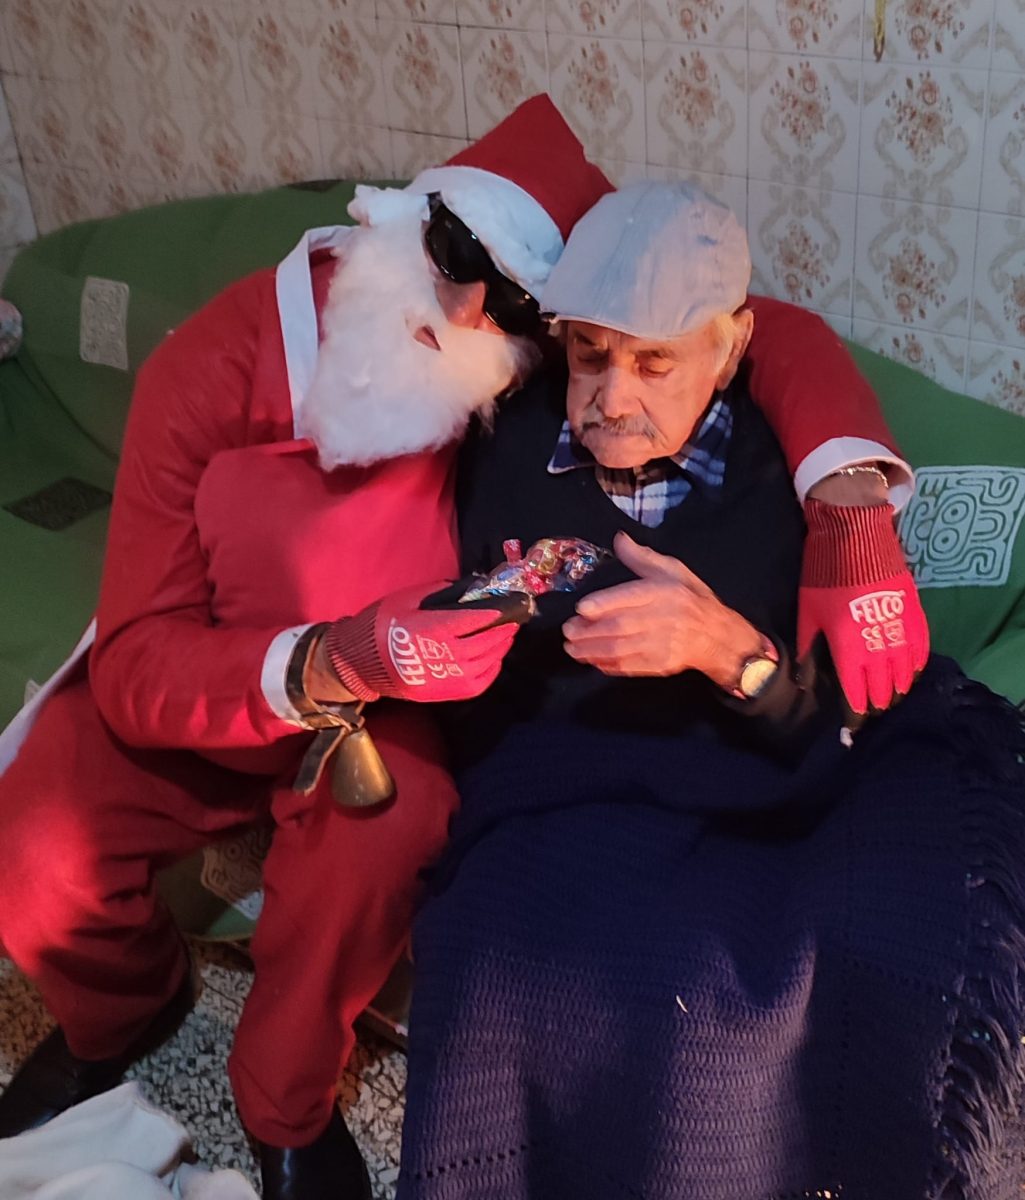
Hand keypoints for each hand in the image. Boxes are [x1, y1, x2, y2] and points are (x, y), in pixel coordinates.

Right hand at [322, 581, 518, 702]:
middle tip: (514, 619)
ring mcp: (446, 678)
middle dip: (504, 630)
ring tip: (506, 635)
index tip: (511, 605)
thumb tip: (469, 588)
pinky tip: (494, 657)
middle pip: (486, 642)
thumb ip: (440, 592)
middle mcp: (444, 656)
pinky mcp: (445, 694)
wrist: (361, 663)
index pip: (476, 619)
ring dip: (500, 648)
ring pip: (486, 663)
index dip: (497, 613)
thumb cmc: (382, 625)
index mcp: (432, 629)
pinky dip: (492, 669)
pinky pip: (479, 683)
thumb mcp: (407, 599)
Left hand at [562, 531, 762, 687]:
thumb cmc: (691, 599)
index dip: (604, 604)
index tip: (582, 608)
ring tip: (572, 648)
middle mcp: (663, 617)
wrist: (719, 635)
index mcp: (664, 591)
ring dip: (593, 650)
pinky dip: (609, 666)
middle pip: (621, 626)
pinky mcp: (661, 664)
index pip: (631, 597)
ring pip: (622, 649)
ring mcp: (663, 644)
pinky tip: (592, 661)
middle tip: (568, 631)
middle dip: (590, 631)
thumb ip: (641, 557)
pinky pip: (630, 666)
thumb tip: (618, 539)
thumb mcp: (672, 570)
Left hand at [798, 498, 928, 713]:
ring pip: (905, 673)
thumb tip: (805, 681)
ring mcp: (901, 628)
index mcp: (848, 645)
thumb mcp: (808, 612)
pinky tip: (910, 675)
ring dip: (897, 690)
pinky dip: (916, 666)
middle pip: (882, 688)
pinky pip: (921, 650)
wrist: (854, 532)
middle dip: (876, 705)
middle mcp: (878, 643)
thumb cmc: (823, 572)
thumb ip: (809, 650)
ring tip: (888, 700)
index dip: (856, 714)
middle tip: (870, 714)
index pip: (856, 692)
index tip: (852, 730)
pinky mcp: (915, 612)